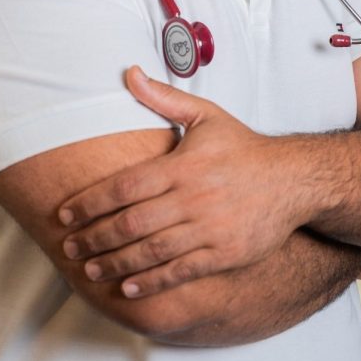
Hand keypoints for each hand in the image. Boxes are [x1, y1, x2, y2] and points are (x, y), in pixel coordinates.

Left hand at [58, 67, 304, 297]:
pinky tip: (128, 288)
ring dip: (116, 263)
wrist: (295, 180)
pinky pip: (181, 271)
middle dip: (95, 238)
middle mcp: (194, 198)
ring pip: (152, 251)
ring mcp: (210, 228)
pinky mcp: (225, 253)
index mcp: (183, 164)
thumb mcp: (206, 116)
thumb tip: (129, 72)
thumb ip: (163, 98)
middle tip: (68, 248)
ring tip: (90, 270)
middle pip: (132, 223)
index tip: (66, 214)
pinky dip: (152, 282)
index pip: (126, 186)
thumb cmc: (244, 149)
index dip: (91, 202)